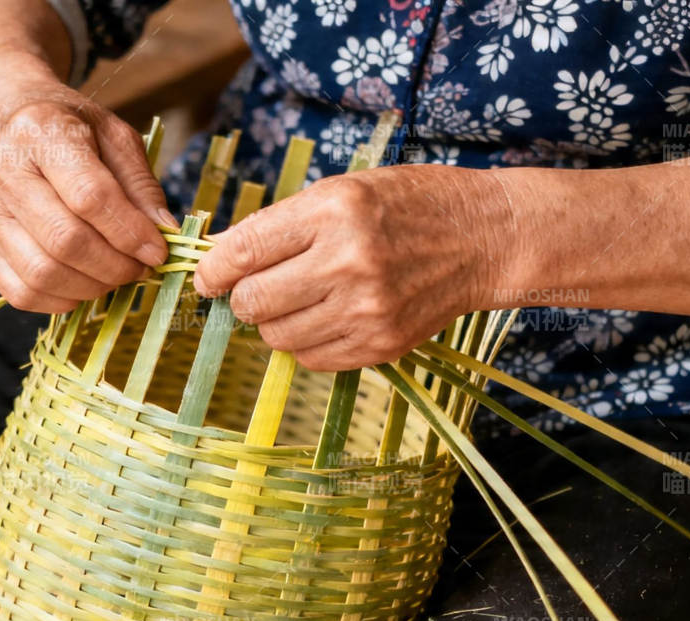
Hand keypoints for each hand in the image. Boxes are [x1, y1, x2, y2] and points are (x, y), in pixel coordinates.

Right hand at [0, 76, 176, 313]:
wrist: (10, 129)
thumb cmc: (72, 135)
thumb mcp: (116, 139)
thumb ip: (141, 185)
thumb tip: (163, 232)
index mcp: (41, 133)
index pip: (89, 196)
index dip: (129, 233)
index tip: (158, 252)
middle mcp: (2, 171)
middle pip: (65, 241)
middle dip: (114, 266)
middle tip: (139, 268)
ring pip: (42, 274)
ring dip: (91, 287)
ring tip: (114, 275)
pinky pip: (21, 293)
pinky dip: (61, 300)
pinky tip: (83, 283)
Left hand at [192, 166, 514, 370]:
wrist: (482, 238)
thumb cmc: (406, 205)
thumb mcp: (342, 191)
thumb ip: (281, 224)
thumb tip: (220, 258)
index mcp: (334, 212)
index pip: (245, 251)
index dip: (213, 270)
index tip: (208, 277)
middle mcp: (349, 263)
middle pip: (253, 303)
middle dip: (244, 298)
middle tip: (257, 288)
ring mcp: (367, 310)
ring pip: (278, 337)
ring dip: (276, 322)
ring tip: (301, 299)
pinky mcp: (382, 345)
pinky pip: (312, 360)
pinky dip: (307, 342)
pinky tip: (327, 317)